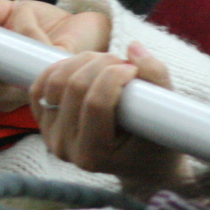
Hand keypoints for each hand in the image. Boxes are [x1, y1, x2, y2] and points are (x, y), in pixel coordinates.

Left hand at [30, 46, 188, 190]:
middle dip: (102, 64)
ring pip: (55, 81)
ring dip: (83, 61)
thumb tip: (133, 47)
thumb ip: (157, 78)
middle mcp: (65, 148)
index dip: (115, 76)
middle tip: (124, 64)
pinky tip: (85, 66)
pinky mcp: (42, 121)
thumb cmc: (158, 139)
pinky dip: (61, 67)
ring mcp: (50, 135)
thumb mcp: (169, 114)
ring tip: (108, 64)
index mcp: (93, 155)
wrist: (140, 161)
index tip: (134, 70)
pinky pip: (40, 84)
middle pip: (74, 87)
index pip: (96, 104)